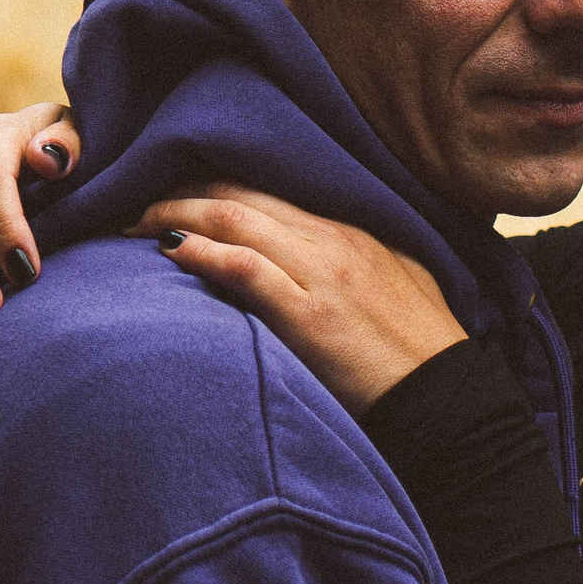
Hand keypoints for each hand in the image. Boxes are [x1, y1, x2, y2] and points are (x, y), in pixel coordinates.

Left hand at [126, 184, 465, 413]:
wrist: (450, 400)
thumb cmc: (419, 350)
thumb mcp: (394, 281)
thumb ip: (348, 259)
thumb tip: (304, 256)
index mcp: (349, 230)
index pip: (264, 188)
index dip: (209, 183)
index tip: (170, 189)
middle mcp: (332, 240)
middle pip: (240, 194)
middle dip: (180, 191)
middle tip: (132, 200)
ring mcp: (322, 274)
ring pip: (237, 220)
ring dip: (176, 215)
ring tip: (133, 222)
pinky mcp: (312, 317)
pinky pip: (248, 269)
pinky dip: (206, 252)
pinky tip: (171, 249)